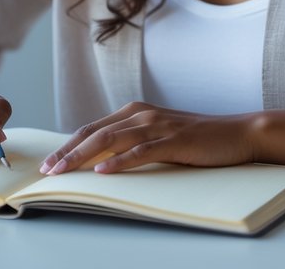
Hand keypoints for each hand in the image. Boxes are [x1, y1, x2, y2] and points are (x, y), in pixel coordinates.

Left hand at [38, 102, 256, 174]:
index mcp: (135, 112)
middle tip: (48, 170)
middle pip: (94, 133)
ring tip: (64, 171)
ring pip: (111, 140)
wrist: (237, 133)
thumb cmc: (196, 139)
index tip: (49, 162)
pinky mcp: (173, 141)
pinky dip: (119, 162)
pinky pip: (140, 152)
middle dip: (67, 151)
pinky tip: (103, 172)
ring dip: (83, 157)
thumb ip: (133, 141)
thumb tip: (101, 159)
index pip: (92, 128)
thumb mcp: (158, 136)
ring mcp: (157, 126)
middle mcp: (141, 114)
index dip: (68, 145)